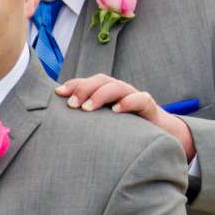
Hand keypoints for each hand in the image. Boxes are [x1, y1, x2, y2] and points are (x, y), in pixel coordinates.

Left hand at [54, 76, 193, 159]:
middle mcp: (119, 91)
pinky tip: (117, 110)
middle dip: (84, 89)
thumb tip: (56, 125)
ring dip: (101, 95)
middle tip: (71, 105)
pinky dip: (128, 102)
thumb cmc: (125, 128)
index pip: (88, 82)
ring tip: (87, 108)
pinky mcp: (149, 107)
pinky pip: (140, 99)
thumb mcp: (103, 123)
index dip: (74, 84)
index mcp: (106, 92)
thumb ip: (86, 120)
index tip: (58, 93)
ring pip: (118, 87)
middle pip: (101, 81)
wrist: (159, 133)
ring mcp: (134, 96)